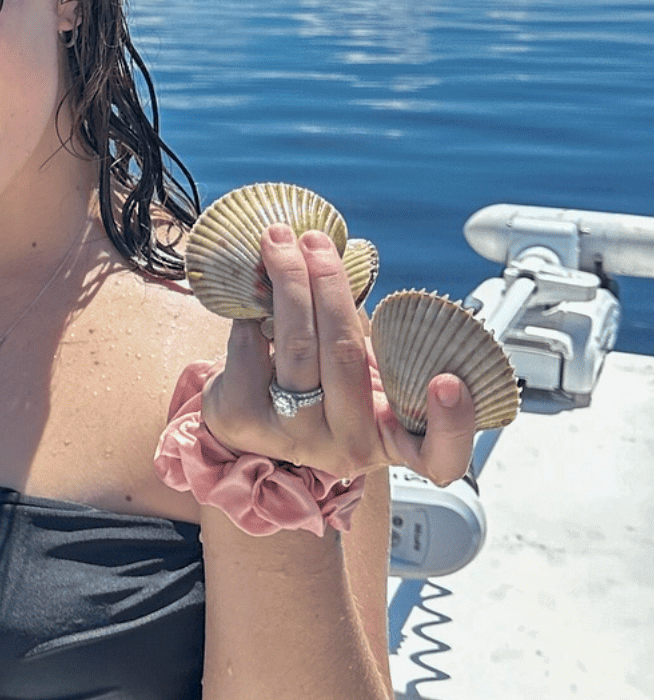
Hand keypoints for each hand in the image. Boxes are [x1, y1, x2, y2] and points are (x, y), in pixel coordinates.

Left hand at [202, 227, 476, 486]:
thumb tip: (344, 259)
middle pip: (346, 360)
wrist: (258, 418)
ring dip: (289, 285)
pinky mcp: (247, 423)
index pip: (440, 455)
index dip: (451, 423)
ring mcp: (297, 437)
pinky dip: (250, 314)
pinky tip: (253, 291)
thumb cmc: (323, 386)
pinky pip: (250, 353)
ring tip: (281, 243)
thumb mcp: (366, 367)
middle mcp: (349, 445)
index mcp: (395, 437)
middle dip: (330, 288)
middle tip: (317, 243)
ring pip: (298, 350)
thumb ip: (368, 331)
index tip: (448, 380)